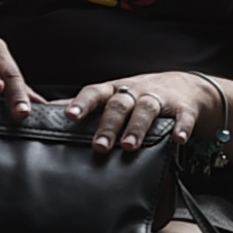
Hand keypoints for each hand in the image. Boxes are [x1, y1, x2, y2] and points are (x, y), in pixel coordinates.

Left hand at [61, 70, 226, 155]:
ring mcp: (160, 98)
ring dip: (137, 128)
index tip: (70, 116)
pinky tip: (178, 140)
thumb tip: (45, 111)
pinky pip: (183, 118)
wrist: (186, 86)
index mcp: (115, 89)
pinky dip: (181, 128)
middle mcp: (136, 91)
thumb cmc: (140, 95)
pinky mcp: (184, 108)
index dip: (83, 104)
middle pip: (119, 105)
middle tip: (99, 146)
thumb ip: (84, 105)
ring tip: (129, 146)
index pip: (96, 93)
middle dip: (109, 125)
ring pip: (146, 110)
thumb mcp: (113, 95)